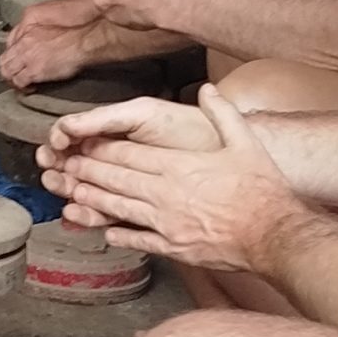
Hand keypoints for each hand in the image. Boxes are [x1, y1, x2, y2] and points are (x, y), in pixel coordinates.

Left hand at [0, 0, 106, 90]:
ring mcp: (27, 57)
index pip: (10, 43)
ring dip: (12, 78)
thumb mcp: (52, 19)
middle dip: (8, 67)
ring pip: (7, 71)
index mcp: (27, 28)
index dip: (12, 53)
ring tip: (19, 83)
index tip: (17, 59)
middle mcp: (24, 43)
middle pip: (4, 58)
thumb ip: (39, 26)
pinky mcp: (34, 71)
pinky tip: (29, 88)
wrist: (85, 37)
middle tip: (14, 73)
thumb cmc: (76, 26)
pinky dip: (21, 86)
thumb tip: (38, 35)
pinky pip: (19, 81)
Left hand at [40, 85, 298, 269]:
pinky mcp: (174, 247)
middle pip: (116, 181)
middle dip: (86, 174)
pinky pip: (138, 240)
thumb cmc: (262, 190)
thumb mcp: (245, 143)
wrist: (274, 234)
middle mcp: (166, 195)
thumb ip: (223, 113)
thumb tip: (208, 89)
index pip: (129, 156)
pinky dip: (118, 234)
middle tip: (62, 168)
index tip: (81, 146)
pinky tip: (105, 231)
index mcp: (179, 167)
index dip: (100, 151)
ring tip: (70, 195)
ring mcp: (167, 223)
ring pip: (119, 210)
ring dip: (91, 202)